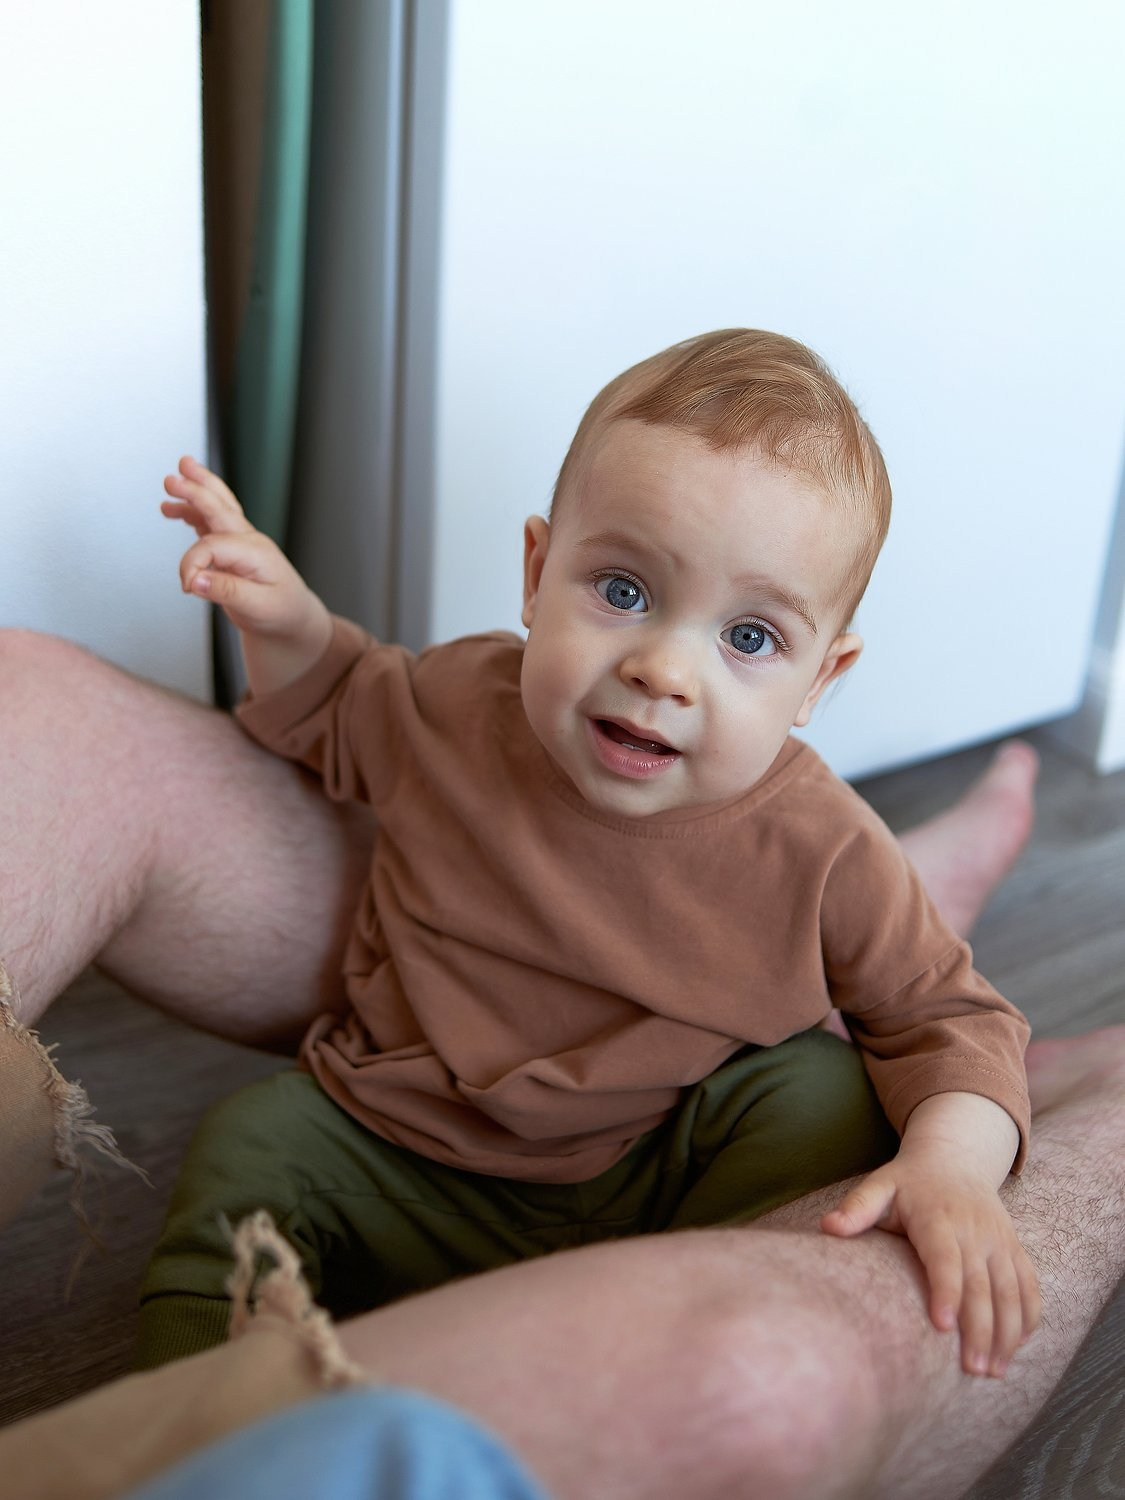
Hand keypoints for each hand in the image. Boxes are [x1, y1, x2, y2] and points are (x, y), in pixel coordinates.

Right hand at [162, 456, 315, 638]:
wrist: (293, 618)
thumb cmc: (282, 611)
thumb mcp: (258, 606)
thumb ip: (226, 591)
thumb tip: (196, 579)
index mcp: (255, 551)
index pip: (212, 546)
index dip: (192, 563)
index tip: (187, 585)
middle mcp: (249, 541)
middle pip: (219, 507)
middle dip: (195, 490)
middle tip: (173, 479)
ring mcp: (242, 542)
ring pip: (216, 509)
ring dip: (193, 494)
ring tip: (171, 485)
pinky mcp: (233, 549)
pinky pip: (212, 523)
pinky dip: (194, 513)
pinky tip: (179, 510)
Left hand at [820, 1155, 1040, 1377]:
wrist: (956, 1157)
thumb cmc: (909, 1181)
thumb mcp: (880, 1185)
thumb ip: (857, 1207)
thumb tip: (827, 1227)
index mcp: (938, 1217)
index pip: (945, 1258)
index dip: (946, 1291)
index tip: (942, 1326)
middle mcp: (974, 1230)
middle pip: (982, 1283)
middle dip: (980, 1328)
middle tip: (972, 1369)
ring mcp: (999, 1240)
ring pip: (1012, 1290)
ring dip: (1007, 1332)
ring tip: (994, 1370)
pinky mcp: (1014, 1248)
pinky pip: (1029, 1285)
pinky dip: (1028, 1316)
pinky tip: (1018, 1346)